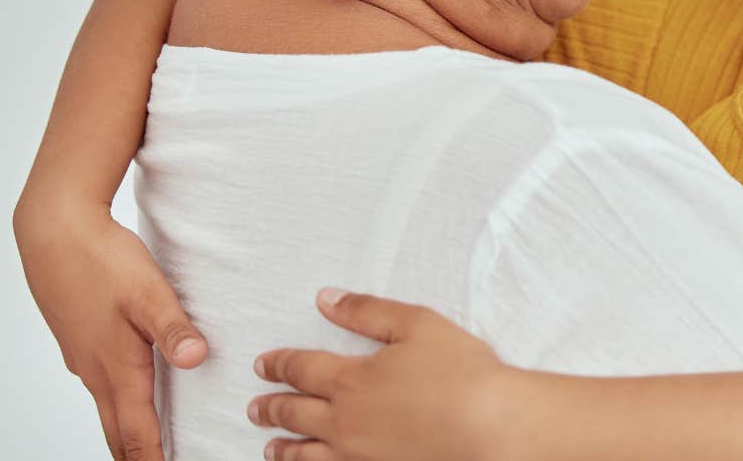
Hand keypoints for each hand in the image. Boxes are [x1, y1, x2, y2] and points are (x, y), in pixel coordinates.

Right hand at [14, 202, 206, 459]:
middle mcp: (95, 370)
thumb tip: (195, 360)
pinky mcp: (79, 340)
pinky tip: (130, 395)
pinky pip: (100, 385)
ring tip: (145, 448)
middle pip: (118, 431)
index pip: (137, 433)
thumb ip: (173, 328)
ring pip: (107, 408)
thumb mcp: (147, 292)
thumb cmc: (100, 258)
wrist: (52, 230)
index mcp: (117, 367)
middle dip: (136, 457)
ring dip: (127, 432)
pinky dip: (118, 404)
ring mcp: (83, 357)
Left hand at [250, 288, 516, 460]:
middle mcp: (344, 421)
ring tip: (270, 447)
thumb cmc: (459, 371)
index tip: (262, 365)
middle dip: (271, 408)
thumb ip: (367, 310)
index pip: (301, 369)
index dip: (278, 365)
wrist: (488, 426)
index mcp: (350, 379)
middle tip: (254, 408)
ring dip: (283, 448)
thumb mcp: (415, 324)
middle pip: (294, 414)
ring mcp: (357, 455)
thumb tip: (326, 298)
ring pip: (305, 454)